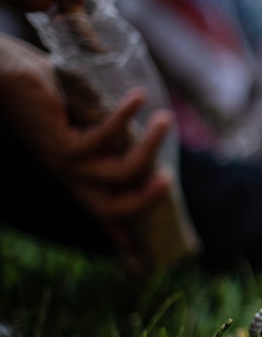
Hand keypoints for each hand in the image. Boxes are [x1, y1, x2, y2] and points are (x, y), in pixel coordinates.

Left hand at [0, 34, 171, 245]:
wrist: (3, 74)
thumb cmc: (46, 94)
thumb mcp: (83, 120)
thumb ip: (109, 133)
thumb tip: (145, 131)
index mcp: (76, 177)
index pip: (104, 214)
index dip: (125, 239)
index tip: (144, 261)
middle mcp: (70, 178)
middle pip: (114, 209)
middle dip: (147, 201)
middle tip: (169, 180)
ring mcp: (64, 164)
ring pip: (120, 171)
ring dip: (150, 146)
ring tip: (165, 120)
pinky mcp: (60, 145)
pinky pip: (105, 139)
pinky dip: (126, 117)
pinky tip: (139, 98)